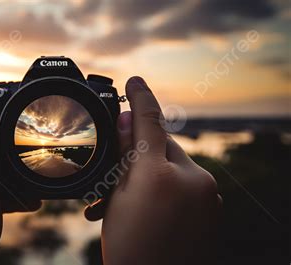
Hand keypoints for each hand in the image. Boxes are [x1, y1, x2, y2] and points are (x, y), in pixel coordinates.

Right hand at [85, 77, 220, 263]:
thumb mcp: (117, 199)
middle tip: (118, 167)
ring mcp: (208, 194)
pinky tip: (148, 202)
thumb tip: (128, 120)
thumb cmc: (129, 250)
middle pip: (162, 146)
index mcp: (162, 176)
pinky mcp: (212, 207)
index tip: (133, 81)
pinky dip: (166, 186)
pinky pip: (185, 183)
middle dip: (139, 151)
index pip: (150, 122)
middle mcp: (193, 179)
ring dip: (151, 172)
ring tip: (127, 197)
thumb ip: (126, 157)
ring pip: (172, 166)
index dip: (140, 97)